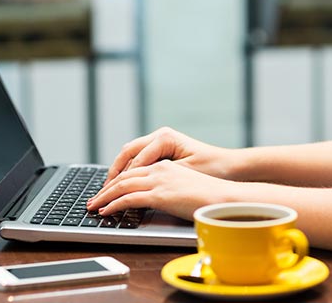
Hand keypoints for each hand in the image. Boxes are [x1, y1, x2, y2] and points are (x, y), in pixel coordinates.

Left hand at [87, 159, 239, 219]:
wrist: (226, 197)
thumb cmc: (211, 195)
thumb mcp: (185, 186)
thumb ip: (168, 188)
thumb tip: (156, 199)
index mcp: (166, 165)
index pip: (133, 170)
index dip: (116, 180)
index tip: (106, 190)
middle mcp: (160, 169)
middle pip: (123, 176)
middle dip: (105, 188)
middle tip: (93, 199)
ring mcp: (160, 180)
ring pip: (122, 186)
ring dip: (104, 197)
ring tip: (94, 206)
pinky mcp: (161, 194)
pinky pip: (129, 198)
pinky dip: (114, 205)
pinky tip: (106, 211)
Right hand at [105, 127, 231, 184]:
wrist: (230, 165)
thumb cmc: (213, 169)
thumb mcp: (185, 175)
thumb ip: (160, 178)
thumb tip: (134, 187)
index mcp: (165, 138)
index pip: (135, 161)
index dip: (121, 180)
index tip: (111, 196)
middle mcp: (160, 135)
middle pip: (126, 153)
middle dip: (113, 175)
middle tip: (101, 194)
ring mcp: (159, 140)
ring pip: (129, 155)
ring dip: (118, 173)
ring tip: (107, 191)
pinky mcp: (161, 149)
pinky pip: (138, 158)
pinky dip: (128, 171)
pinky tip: (121, 185)